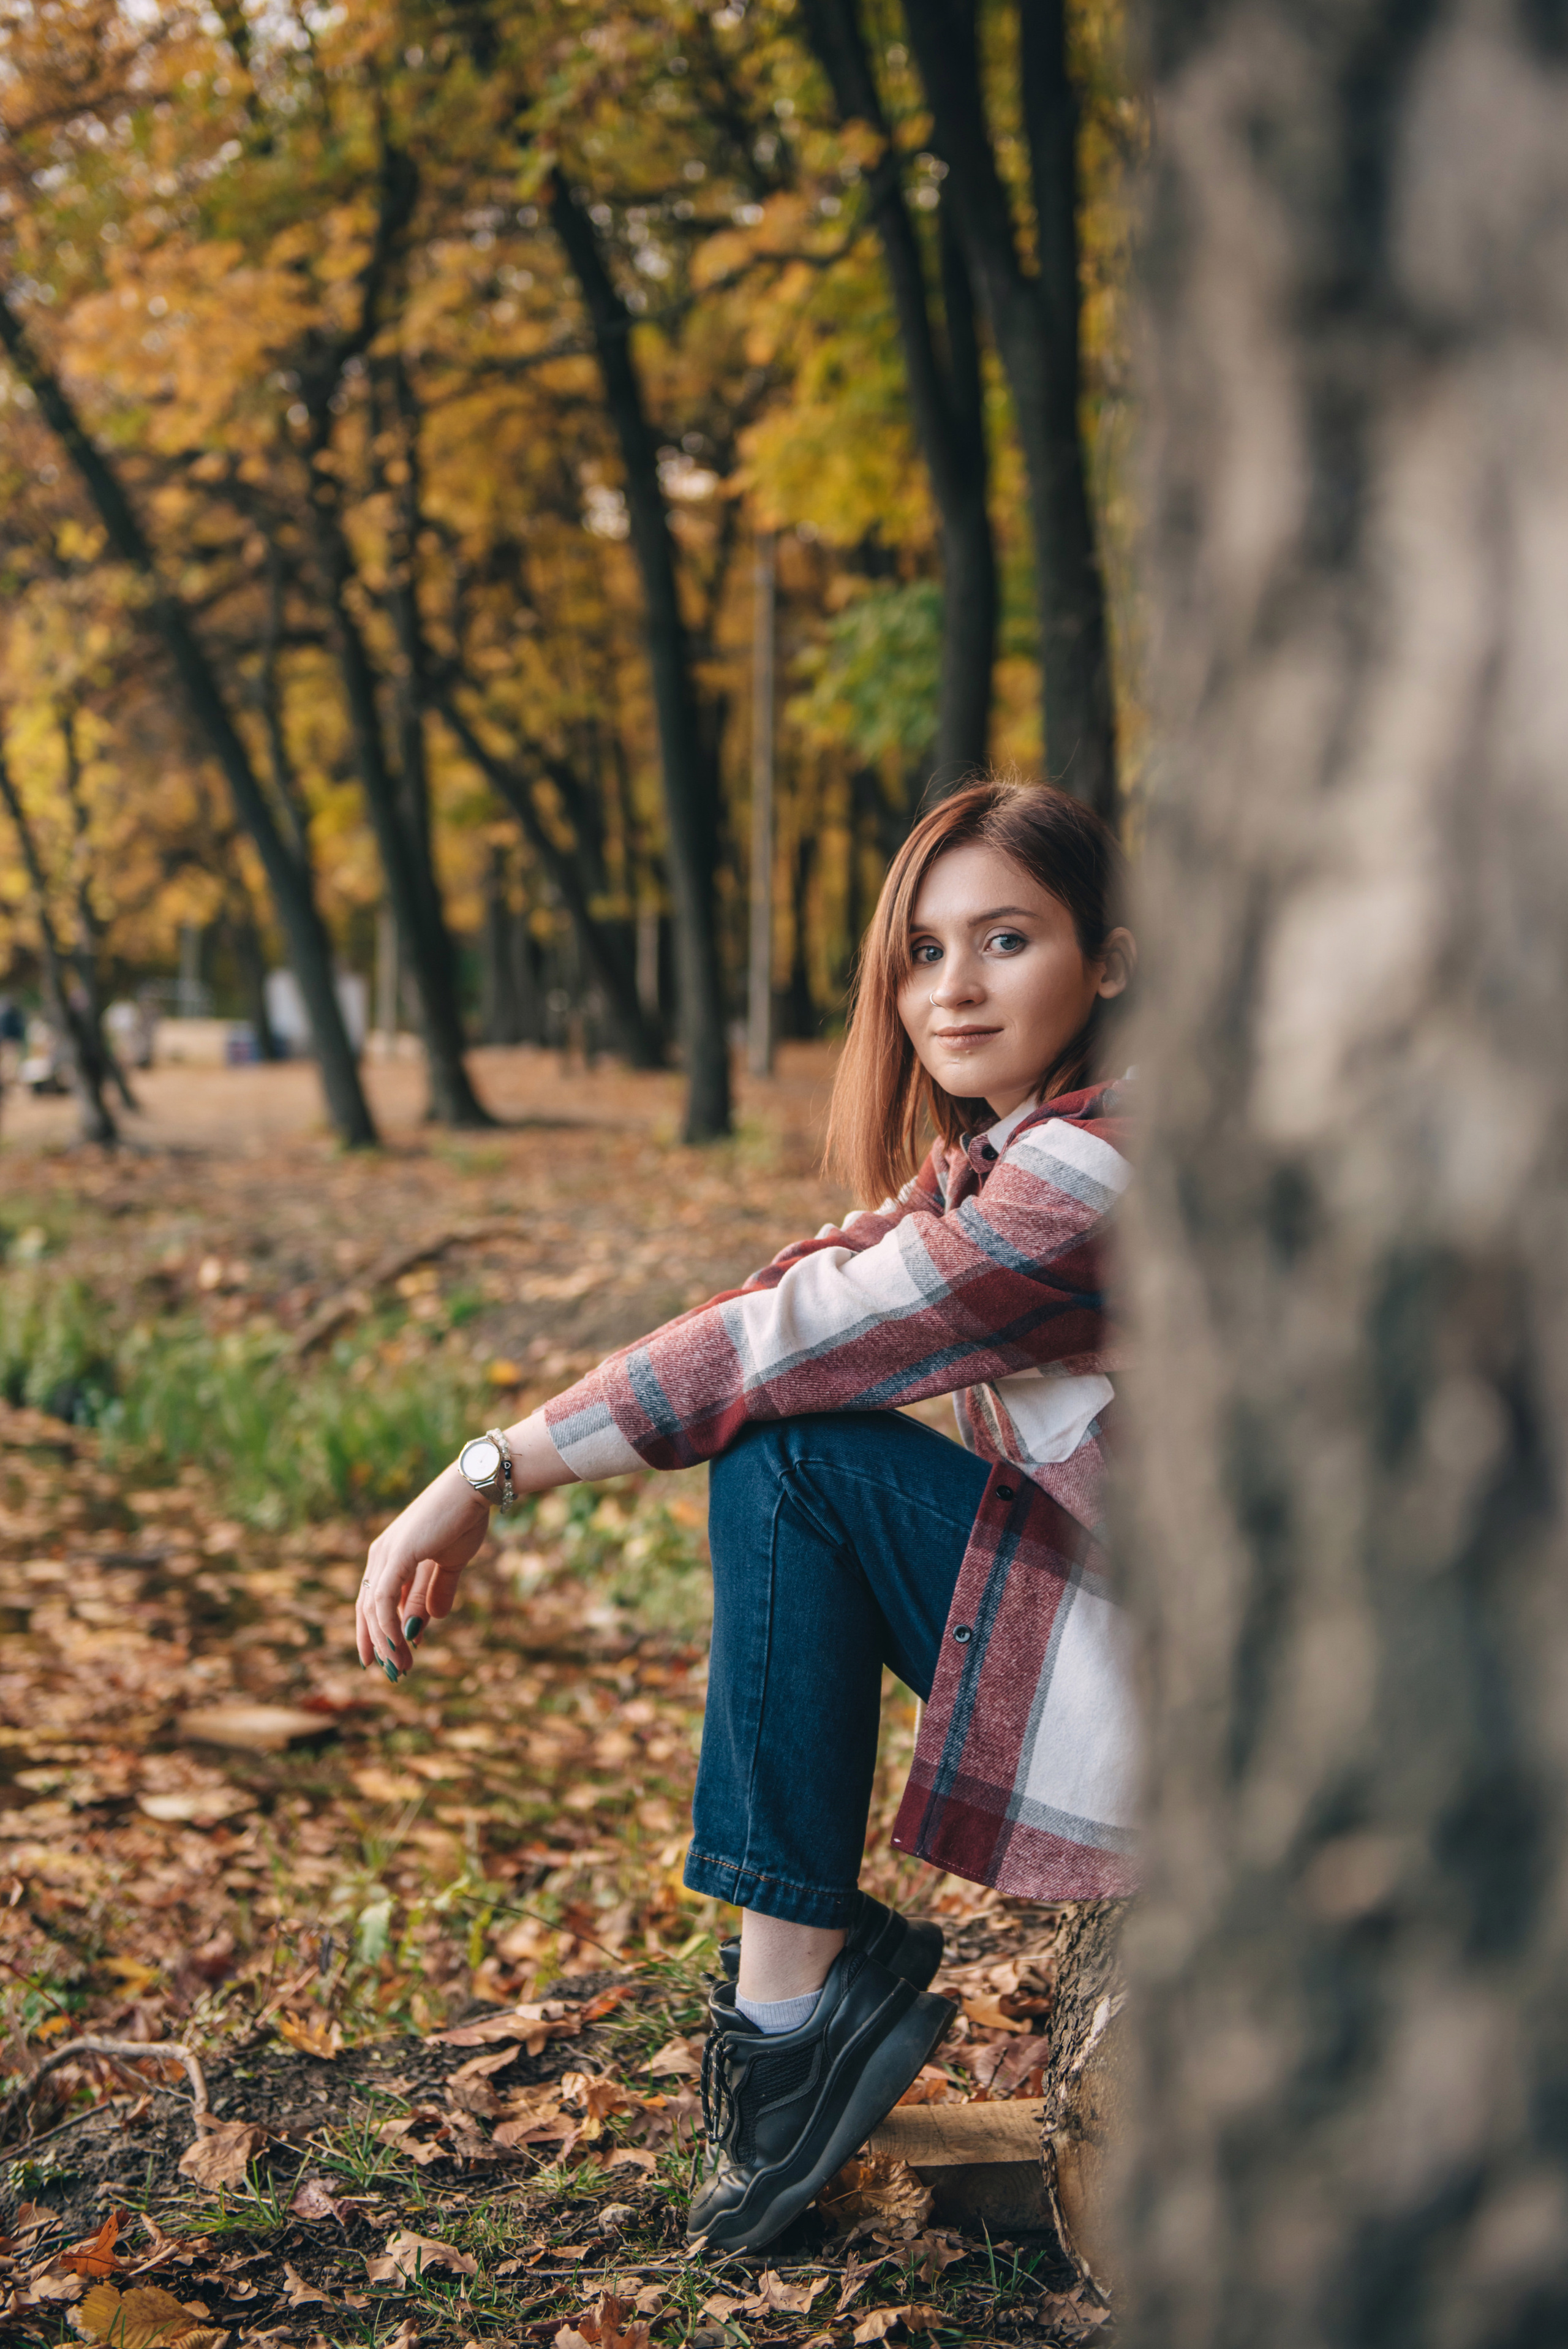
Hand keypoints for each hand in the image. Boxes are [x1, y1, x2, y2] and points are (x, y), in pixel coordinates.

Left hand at [356, 1463, 489, 1677]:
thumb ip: (436, 1591)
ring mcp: (386, 1554)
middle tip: (395, 1672)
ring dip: (387, 1642)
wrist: (474, 1488)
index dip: (377, 1632)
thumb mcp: (449, 1563)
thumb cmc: (463, 1518)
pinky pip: (384, 1599)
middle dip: (380, 1643)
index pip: (373, 1601)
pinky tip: (399, 1645)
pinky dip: (388, 1626)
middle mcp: (380, 1556)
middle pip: (367, 1609)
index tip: (388, 1659)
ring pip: (374, 1609)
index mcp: (389, 1556)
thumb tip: (430, 1621)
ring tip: (402, 1666)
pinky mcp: (396, 1554)